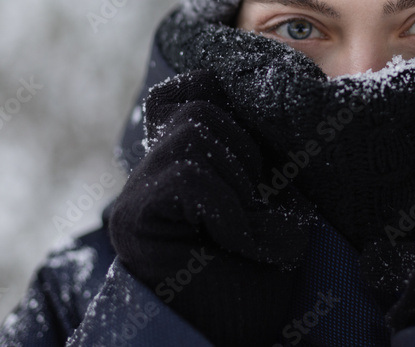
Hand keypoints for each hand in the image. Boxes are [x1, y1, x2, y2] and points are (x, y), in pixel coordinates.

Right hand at [108, 69, 315, 346]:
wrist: (229, 346)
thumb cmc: (256, 287)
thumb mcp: (275, 210)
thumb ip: (264, 163)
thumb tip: (279, 101)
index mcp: (184, 168)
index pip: (191, 92)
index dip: (227, 95)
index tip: (266, 144)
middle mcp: (152, 175)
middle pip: (202, 108)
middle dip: (248, 155)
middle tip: (259, 215)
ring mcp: (138, 195)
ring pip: (197, 133)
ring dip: (241, 183)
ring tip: (250, 236)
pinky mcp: (135, 218)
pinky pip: (190, 177)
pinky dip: (229, 210)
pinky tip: (240, 246)